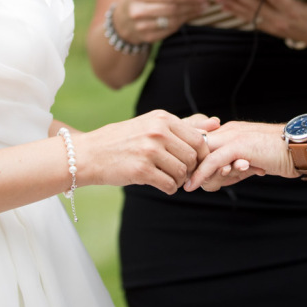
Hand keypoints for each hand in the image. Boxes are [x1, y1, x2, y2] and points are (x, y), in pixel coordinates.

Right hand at [76, 110, 219, 194]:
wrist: (90, 153)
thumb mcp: (153, 124)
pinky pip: (170, 185)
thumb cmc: (125, 139)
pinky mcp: (141, 170)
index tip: (192, 162)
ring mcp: (149, 151)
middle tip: (180, 172)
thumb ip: (185, 124)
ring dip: (179, 180)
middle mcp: (158, 132)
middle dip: (190, 169)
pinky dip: (169, 188)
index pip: (199, 140)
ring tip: (168, 177)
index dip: (201, 156)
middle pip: (193, 158)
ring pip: (183, 173)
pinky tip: (160, 183)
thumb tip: (216, 122)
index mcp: (163, 118)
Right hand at [113, 0, 208, 44]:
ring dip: (189, 15)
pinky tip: (188, 18)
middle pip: (172, 8)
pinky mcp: (146, 37)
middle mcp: (138, 9)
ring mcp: (141, 25)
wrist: (121, 20)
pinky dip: (181, 23)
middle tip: (205, 3)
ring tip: (200, 10)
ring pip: (172, 21)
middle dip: (191, 5)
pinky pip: (169, 30)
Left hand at [185, 121, 295, 191]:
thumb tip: (220, 175)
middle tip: (176, 178)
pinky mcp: (239, 146)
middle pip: (197, 145)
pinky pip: (213, 161)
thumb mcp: (251, 158)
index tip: (179, 169)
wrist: (298, 148)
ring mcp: (233, 136)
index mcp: (230, 130)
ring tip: (184, 185)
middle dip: (186, 162)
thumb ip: (234, 163)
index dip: (189, 153)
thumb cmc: (277, 155)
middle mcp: (228, 130)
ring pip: (202, 154)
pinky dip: (201, 174)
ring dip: (192, 171)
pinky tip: (193, 186)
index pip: (201, 138)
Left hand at [214, 0, 306, 47]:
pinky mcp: (270, 28)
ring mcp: (274, 25)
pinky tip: (226, 8)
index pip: (277, 0)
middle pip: (258, 7)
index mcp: (295, 11)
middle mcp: (282, 19)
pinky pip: (251, 21)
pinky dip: (238, 14)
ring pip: (251, 14)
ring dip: (234, 5)